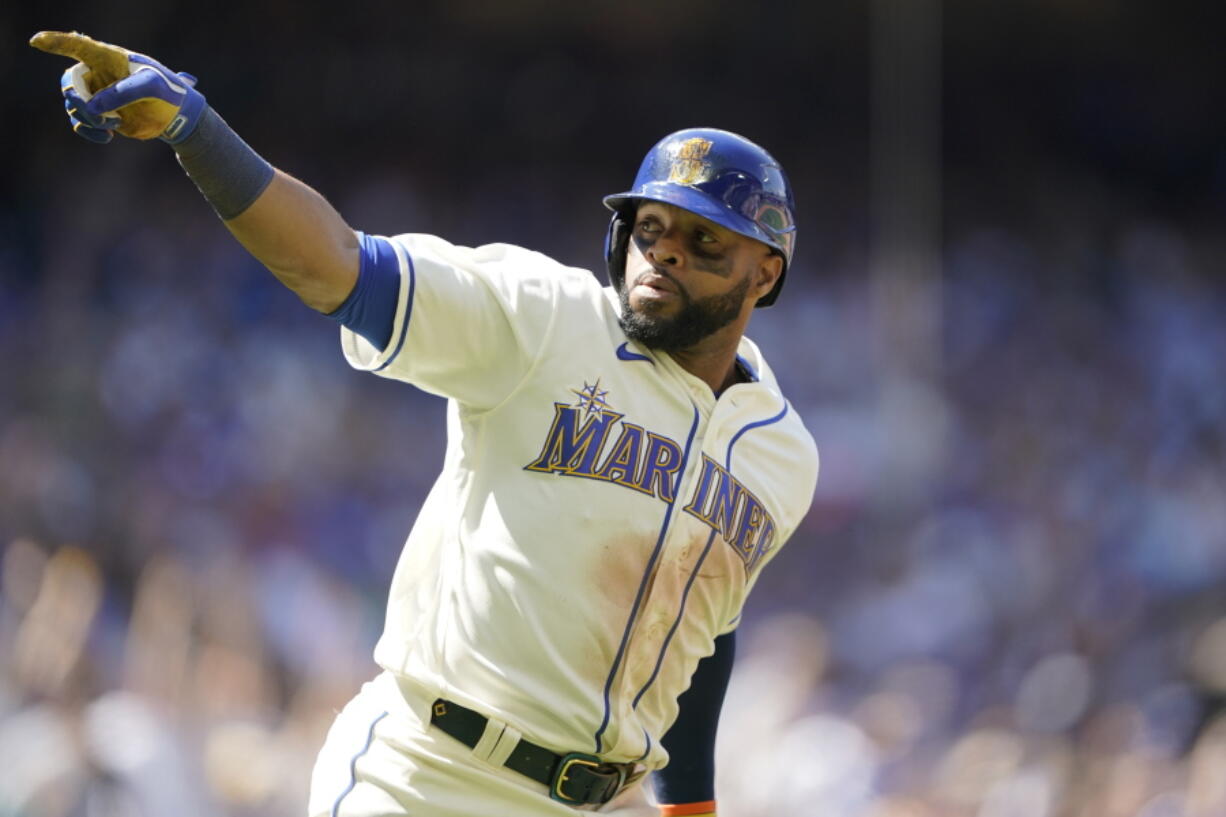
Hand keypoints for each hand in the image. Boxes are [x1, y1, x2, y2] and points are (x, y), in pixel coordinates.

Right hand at [30, 30, 206, 143]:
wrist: (177, 115)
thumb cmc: (168, 91)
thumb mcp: (152, 86)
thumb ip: (124, 92)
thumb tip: (94, 107)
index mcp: (108, 58)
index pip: (77, 45)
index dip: (56, 42)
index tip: (37, 41)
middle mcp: (97, 74)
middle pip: (70, 84)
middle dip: (78, 101)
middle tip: (99, 115)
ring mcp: (97, 95)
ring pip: (74, 107)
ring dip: (88, 119)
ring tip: (114, 125)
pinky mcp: (101, 115)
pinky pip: (80, 123)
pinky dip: (88, 131)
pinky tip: (108, 137)